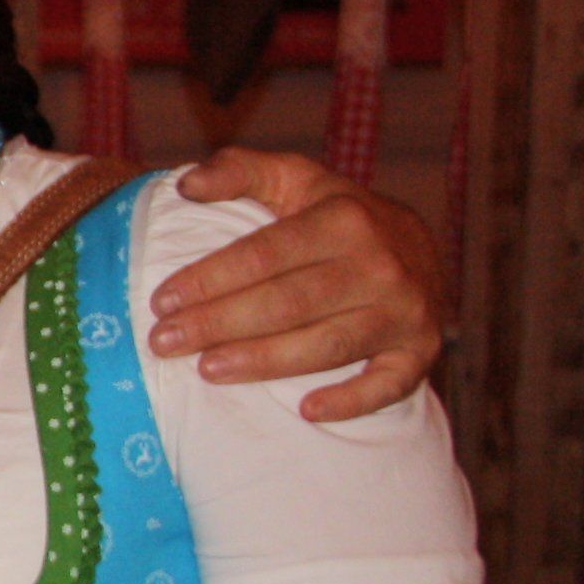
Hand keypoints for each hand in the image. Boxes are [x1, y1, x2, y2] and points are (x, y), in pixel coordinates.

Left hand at [158, 151, 447, 421]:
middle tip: (164, 342)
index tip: (162, 301)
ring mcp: (405, 310)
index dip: (209, 279)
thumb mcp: (293, 178)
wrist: (417, 246)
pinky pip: (390, 383)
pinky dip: (353, 400)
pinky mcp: (421, 349)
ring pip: (327, 344)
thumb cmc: (335, 215)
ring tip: (208, 370)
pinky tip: (307, 412)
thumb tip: (186, 186)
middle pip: (288, 303)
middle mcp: (379, 265)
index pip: (264, 255)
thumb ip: (240, 171)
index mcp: (343, 219)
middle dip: (219, 324)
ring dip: (265, 361)